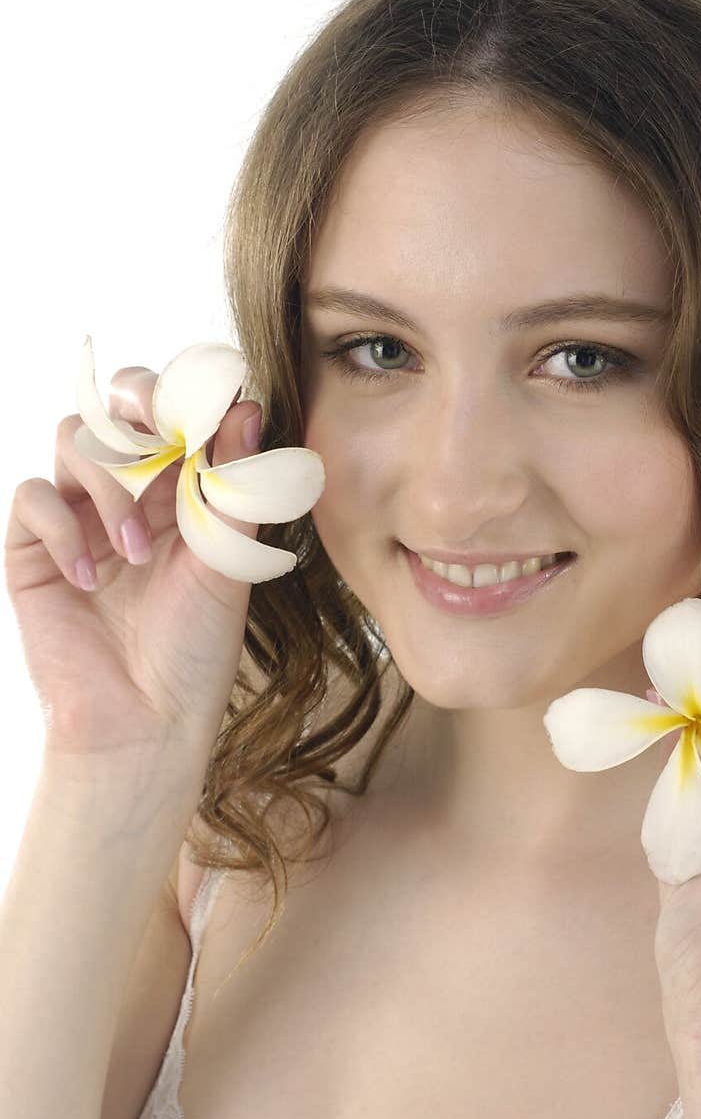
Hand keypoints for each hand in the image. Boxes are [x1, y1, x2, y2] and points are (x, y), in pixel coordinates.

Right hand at [5, 366, 262, 756]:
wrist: (145, 724)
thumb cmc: (196, 650)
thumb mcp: (227, 563)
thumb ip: (234, 486)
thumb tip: (248, 407)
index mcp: (184, 490)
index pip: (175, 412)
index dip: (184, 394)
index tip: (206, 409)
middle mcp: (130, 493)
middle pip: (115, 406)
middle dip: (137, 408)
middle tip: (162, 441)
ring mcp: (79, 516)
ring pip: (73, 439)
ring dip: (109, 482)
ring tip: (136, 552)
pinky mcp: (34, 549)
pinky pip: (33, 498)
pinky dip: (62, 529)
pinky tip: (90, 580)